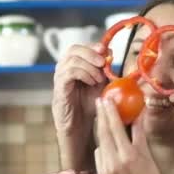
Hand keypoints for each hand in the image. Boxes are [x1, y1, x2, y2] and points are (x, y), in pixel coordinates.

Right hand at [52, 43, 107, 166]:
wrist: (80, 127)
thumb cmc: (90, 106)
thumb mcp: (102, 85)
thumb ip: (106, 71)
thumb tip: (114, 55)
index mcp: (73, 66)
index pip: (80, 47)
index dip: (92, 46)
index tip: (106, 50)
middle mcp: (64, 69)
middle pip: (72, 49)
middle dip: (90, 52)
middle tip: (103, 61)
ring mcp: (60, 79)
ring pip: (70, 60)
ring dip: (89, 65)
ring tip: (99, 77)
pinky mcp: (59, 90)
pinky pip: (68, 74)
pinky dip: (82, 74)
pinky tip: (92, 82)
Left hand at [94, 97, 164, 173]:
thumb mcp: (146, 152)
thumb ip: (139, 132)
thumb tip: (138, 112)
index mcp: (128, 155)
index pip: (116, 129)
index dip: (110, 113)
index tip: (107, 99)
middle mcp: (114, 162)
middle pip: (104, 133)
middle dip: (100, 115)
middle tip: (99, 101)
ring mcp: (105, 169)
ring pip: (100, 142)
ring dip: (100, 128)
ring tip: (100, 114)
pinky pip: (99, 153)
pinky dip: (102, 144)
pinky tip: (106, 140)